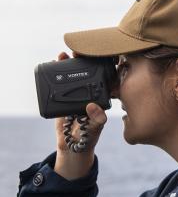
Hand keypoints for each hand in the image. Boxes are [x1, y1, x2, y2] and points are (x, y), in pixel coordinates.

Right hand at [53, 52, 107, 179]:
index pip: (104, 77)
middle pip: (88, 72)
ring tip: (63, 55)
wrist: (72, 144)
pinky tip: (54, 63)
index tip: (98, 56)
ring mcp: (76, 93)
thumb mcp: (95, 127)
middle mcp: (90, 92)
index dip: (102, 65)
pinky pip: (60, 82)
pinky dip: (57, 72)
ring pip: (74, 75)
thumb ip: (96, 119)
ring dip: (69, 63)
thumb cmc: (89, 135)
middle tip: (77, 52)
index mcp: (101, 97)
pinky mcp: (63, 97)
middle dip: (83, 60)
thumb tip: (93, 107)